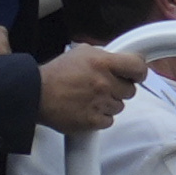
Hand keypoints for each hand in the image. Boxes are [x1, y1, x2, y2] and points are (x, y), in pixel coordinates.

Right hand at [30, 43, 148, 133]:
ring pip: (119, 106)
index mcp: (102, 63)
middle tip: (104, 86)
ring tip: (90, 97)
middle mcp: (103, 83)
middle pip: (130, 90)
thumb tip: (123, 60)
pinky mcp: (93, 122)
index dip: (139, 72)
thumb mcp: (82, 52)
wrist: (36, 95)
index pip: (137, 67)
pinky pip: (109, 120)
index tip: (136, 74)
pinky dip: (100, 117)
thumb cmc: (56, 74)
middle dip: (120, 88)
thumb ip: (105, 55)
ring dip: (109, 103)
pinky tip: (87, 109)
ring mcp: (99, 104)